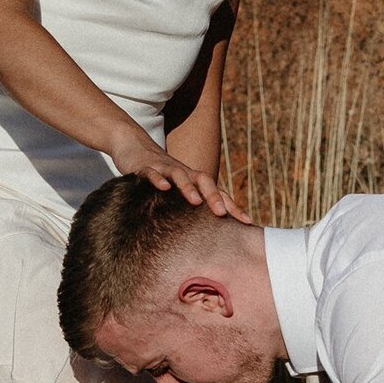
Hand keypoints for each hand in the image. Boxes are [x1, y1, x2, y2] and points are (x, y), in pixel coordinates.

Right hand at [111, 131, 250, 221]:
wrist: (135, 147)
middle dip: (214, 197)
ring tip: (196, 202)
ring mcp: (166, 169)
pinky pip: (153, 173)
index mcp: (195, 181)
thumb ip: (192, 208)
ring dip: (188, 188)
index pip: (218, 193)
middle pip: (204, 181)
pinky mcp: (146, 167)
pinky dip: (158, 180)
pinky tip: (163, 189)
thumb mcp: (178, 191)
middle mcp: (184, 173)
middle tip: (222, 214)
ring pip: (181, 176)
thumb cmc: (161, 175)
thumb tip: (207, 235)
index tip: (248, 223)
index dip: (233, 207)